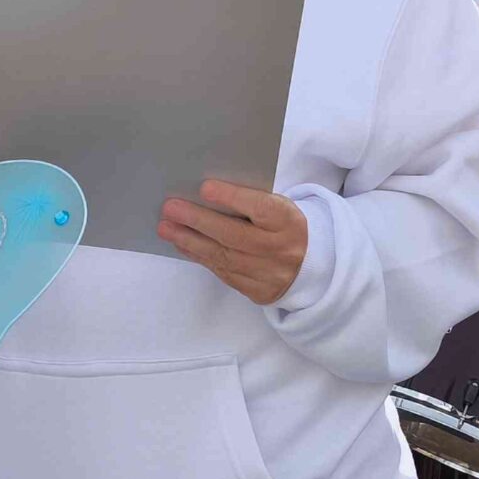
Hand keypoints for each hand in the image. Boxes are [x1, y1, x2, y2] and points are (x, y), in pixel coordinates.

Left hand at [159, 180, 308, 304]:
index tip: (205, 187)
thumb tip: (205, 193)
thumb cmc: (283, 226)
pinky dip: (200, 257)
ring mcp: (269, 274)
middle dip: (198, 221)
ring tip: (166, 228)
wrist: (311, 265)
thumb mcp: (279, 208)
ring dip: (190, 241)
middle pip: (234, 236)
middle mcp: (280, 250)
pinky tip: (183, 245)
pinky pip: (223, 273)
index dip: (232, 198)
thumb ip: (251, 202)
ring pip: (224, 257)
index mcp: (289, 221)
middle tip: (170, 208)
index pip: (260, 208)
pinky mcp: (258, 291)